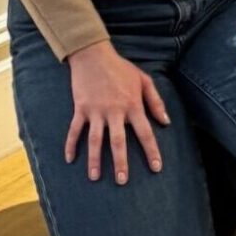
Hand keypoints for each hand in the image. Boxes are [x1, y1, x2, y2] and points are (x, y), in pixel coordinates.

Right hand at [65, 41, 169, 183]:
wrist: (93, 54)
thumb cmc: (120, 67)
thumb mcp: (143, 80)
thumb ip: (155, 101)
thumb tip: (166, 121)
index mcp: (132, 105)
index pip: (145, 133)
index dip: (151, 151)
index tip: (156, 168)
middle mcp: (114, 111)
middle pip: (118, 142)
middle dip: (121, 163)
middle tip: (122, 181)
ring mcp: (96, 111)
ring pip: (95, 140)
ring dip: (95, 160)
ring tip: (95, 177)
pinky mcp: (81, 108)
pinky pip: (75, 130)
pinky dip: (71, 144)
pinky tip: (69, 159)